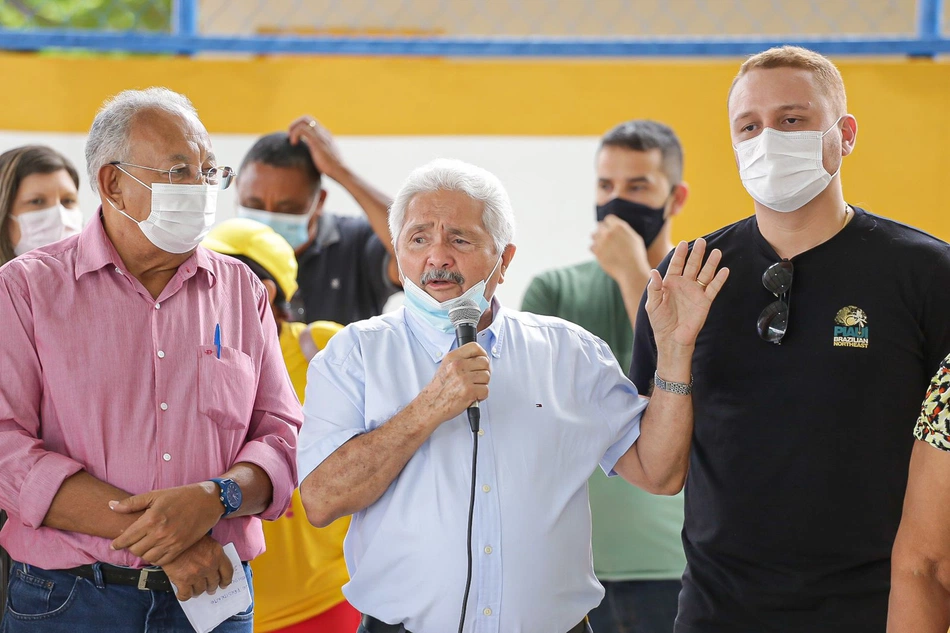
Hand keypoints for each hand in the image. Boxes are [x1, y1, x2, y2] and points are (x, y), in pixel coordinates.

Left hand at [109, 483, 222, 565]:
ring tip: (144, 546)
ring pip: (147, 557)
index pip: (127, 538)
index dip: (118, 543)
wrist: (207, 501)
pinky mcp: (180, 547)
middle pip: (135, 550)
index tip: (115, 545)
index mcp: (151, 518)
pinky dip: (155, 558)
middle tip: (132, 542)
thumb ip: (132, 503)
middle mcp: (160, 533)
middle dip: (130, 547)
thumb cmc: (180, 496)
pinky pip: (162, 561)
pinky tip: (155, 550)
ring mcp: (171, 542)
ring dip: (143, 553)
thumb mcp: (155, 495)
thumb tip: (111, 506)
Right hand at [162, 536, 233, 600]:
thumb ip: (213, 554)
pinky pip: (186, 595)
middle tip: (209, 589)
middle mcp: (209, 565)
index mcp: (217, 554)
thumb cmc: (187, 538)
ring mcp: (196, 574)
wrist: (169, 537)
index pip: (228, 572)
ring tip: (195, 590)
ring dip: (198, 591)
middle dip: (211, 587)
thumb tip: (215, 568)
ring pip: (201, 590)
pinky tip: (182, 593)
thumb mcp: (206, 540)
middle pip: (214, 583)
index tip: (223, 584)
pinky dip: (184, 596)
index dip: (226, 581)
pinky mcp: (183, 580)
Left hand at [288, 116, 345, 181]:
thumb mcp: (325, 158)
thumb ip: (318, 153)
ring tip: (291, 140)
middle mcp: (323, 132)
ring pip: (303, 121)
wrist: (340, 171)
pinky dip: (294, 134)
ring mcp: (320, 135)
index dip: (300, 127)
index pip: (311, 123)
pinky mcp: (316, 140)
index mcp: (325, 135)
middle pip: (306, 118)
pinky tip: (294, 144)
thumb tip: (311, 158)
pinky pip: (301, 129)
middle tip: (290, 137)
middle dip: (295, 125)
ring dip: (293, 128)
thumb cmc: (332, 169)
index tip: (295, 138)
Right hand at [420, 342, 490, 424]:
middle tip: (477, 378)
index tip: (482, 360)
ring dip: (482, 384)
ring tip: (473, 388)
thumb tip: (479, 358)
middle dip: (484, 371)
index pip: (475, 347)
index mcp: (452, 358)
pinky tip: (473, 396)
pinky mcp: (469, 391)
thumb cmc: (439, 389)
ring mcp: (463, 378)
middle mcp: (457, 366)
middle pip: (485, 362)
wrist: (431, 405)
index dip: (482, 354)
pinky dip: (482, 395)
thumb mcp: (445, 366)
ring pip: (487, 376)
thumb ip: (461, 360)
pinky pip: (486, 390)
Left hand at [590, 215, 650, 285]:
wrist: (631, 271)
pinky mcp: (597, 252)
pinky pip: (591, 246)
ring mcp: (601, 242)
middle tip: (606, 238)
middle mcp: (609, 232)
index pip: (608, 218)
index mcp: (619, 227)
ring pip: (593, 235)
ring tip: (604, 245)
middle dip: (602, 231)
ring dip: (597, 239)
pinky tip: (602, 253)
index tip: (610, 228)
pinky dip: (595, 249)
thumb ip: (624, 230)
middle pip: (599, 226)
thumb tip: (616, 226)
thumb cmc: (636, 255)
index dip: (609, 224)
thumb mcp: (635, 238)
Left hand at [646, 238, 728, 353]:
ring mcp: (695, 292)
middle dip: (697, 253)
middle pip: (692, 265)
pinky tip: (724, 270)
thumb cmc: (660, 322)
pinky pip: (713, 288)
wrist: (672, 338)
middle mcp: (684, 285)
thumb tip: (654, 272)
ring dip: (711, 263)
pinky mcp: (705, 301)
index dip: (680, 254)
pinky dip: (719, 279)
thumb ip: (654, 288)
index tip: (684, 243)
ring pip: (705, 274)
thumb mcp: (653, 304)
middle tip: (703, 241)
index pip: (676, 265)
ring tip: (717, 252)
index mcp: (670, 283)